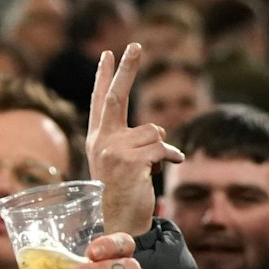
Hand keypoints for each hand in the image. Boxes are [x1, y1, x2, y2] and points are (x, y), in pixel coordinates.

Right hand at [87, 42, 183, 235]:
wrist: (116, 223)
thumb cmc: (122, 194)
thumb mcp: (123, 163)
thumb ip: (134, 141)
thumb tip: (159, 129)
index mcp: (98, 139)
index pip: (100, 102)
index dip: (105, 77)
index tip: (109, 54)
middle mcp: (101, 141)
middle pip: (116, 97)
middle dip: (127, 69)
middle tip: (136, 45)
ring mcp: (113, 151)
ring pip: (153, 131)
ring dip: (161, 148)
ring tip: (152, 168)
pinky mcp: (130, 162)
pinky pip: (163, 147)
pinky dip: (171, 157)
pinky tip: (166, 168)